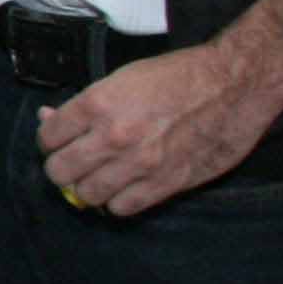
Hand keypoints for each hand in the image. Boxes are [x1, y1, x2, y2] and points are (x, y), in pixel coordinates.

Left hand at [36, 36, 282, 218]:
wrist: (235, 84)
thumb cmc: (179, 75)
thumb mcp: (124, 78)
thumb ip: (85, 104)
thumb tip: (48, 119)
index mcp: (98, 103)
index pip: (47, 138)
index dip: (51, 141)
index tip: (61, 141)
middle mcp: (114, 136)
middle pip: (59, 172)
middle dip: (63, 167)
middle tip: (76, 162)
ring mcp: (140, 163)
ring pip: (86, 195)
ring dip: (88, 187)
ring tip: (100, 176)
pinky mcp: (166, 183)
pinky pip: (122, 208)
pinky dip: (117, 201)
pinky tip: (125, 187)